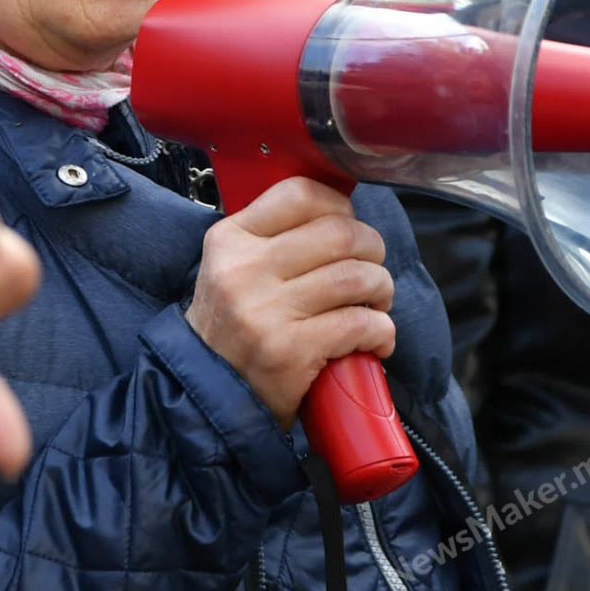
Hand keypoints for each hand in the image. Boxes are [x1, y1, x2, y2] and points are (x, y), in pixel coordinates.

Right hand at [185, 178, 394, 428]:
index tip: (350, 227)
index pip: (299, 194)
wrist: (208, 396)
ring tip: (376, 305)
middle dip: (373, 250)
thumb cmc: (233, 329)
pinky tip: (375, 340)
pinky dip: (381, 330)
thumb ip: (272, 238)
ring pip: (356, 277)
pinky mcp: (291, 350)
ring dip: (381, 290)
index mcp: (231, 239)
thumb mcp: (232, 269)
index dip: (340, 206)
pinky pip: (360, 324)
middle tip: (372, 271)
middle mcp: (245, 269)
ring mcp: (266, 311)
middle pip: (339, 234)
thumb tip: (339, 216)